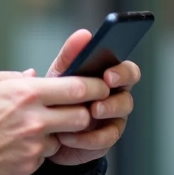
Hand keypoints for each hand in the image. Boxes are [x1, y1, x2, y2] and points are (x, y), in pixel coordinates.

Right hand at [0, 69, 110, 174]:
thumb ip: (13, 76)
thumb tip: (33, 74)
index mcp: (27, 93)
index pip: (76, 88)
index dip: (95, 86)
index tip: (102, 84)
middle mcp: (36, 119)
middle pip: (81, 115)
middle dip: (85, 112)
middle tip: (80, 108)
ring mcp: (34, 144)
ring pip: (64, 136)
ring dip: (58, 132)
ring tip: (35, 127)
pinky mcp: (30, 163)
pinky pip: (45, 154)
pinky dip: (39, 149)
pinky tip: (19, 144)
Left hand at [44, 30, 139, 166]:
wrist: (45, 129)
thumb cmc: (57, 95)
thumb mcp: (60, 74)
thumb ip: (71, 55)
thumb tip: (84, 34)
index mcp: (109, 78)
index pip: (128, 71)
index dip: (122, 73)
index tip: (108, 75)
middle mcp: (116, 98)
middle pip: (128, 97)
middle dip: (114, 99)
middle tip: (97, 103)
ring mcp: (112, 120)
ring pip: (119, 118)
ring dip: (104, 115)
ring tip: (88, 114)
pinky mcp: (104, 140)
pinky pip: (105, 140)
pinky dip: (88, 138)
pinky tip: (70, 135)